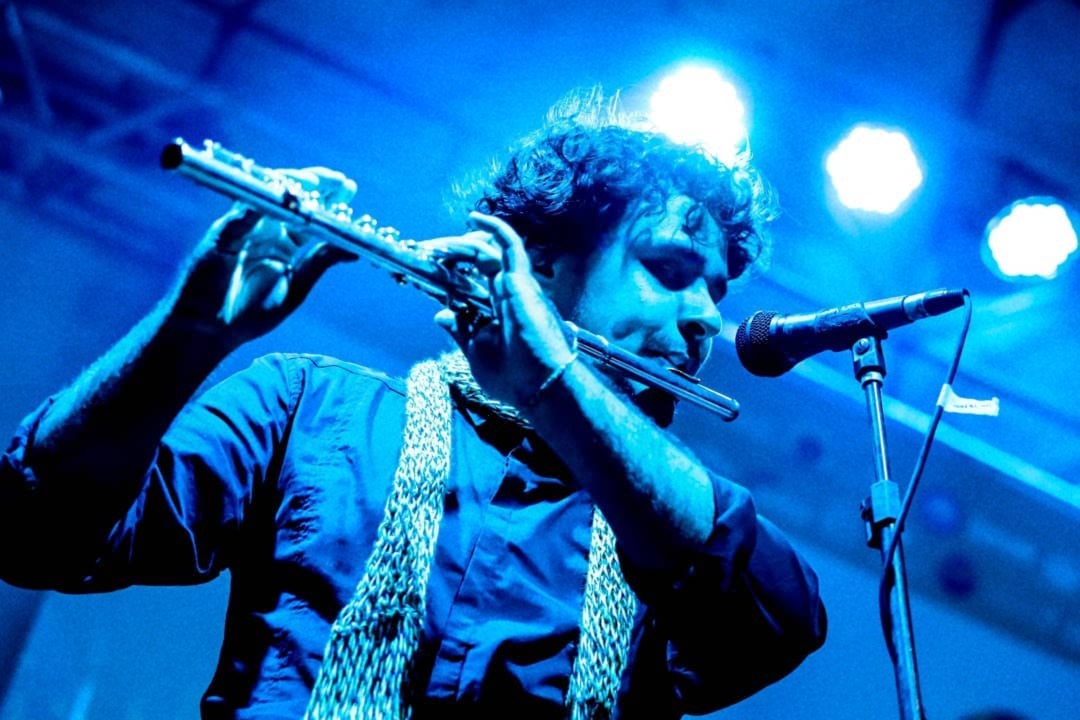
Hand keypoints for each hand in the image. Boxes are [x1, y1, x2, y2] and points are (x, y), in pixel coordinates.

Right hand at [168, 167, 357, 347]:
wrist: (209, 332)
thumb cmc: (248, 314)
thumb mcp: (295, 288)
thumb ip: (320, 263)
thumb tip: (355, 248)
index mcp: (282, 242)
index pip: (308, 212)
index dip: (327, 197)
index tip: (349, 187)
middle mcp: (263, 230)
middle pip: (289, 197)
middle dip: (314, 184)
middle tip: (339, 181)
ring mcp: (241, 230)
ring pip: (265, 196)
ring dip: (289, 187)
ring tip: (313, 185)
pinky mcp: (220, 237)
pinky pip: (240, 215)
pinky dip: (259, 206)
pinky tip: (280, 199)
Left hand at [433, 211, 576, 409]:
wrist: (540, 385)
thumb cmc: (513, 376)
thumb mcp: (476, 351)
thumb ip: (460, 329)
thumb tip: (440, 314)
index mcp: (496, 310)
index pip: (471, 280)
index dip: (450, 271)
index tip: (427, 266)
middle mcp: (508, 293)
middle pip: (477, 261)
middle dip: (450, 253)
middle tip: (426, 251)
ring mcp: (516, 285)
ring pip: (487, 251)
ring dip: (459, 244)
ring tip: (435, 244)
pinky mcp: (522, 281)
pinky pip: (510, 245)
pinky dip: (494, 228)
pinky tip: (474, 218)